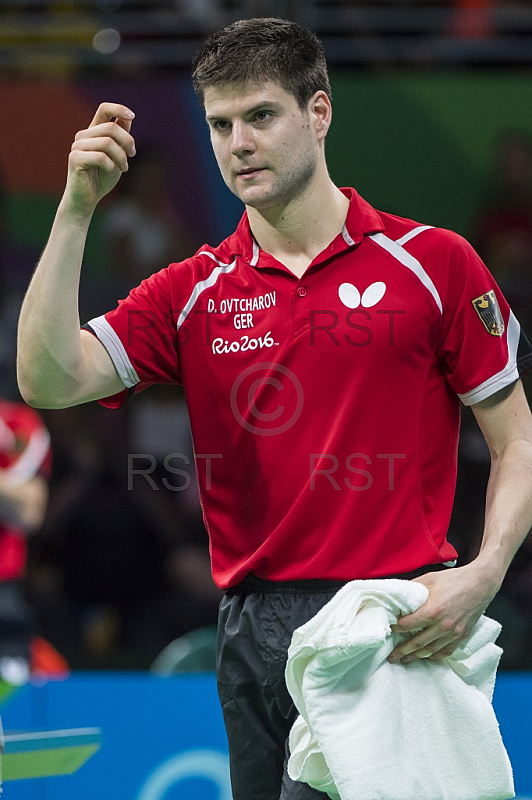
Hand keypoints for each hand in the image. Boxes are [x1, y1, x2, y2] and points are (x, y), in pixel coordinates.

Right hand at [62, 102, 135, 218]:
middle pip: (111, 128)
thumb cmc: (101, 178)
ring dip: (121, 156)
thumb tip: (128, 118)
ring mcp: (77, 147)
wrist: (87, 199)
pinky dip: (111, 165)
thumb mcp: (117, 156)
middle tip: (132, 156)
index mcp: (93, 132)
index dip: (119, 108)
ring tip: (124, 167)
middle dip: (127, 142)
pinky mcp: (75, 159)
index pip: (104, 109)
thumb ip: (121, 138)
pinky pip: (100, 157)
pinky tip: (112, 171)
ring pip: (107, 142)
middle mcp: (83, 136)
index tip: (132, 115)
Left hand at [387, 563, 499, 664]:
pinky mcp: (462, 635)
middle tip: (391, 656)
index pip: (408, 625)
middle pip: (417, 643)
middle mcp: (442, 625)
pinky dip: (435, 657)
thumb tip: (398, 596)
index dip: (396, 629)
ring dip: (416, 657)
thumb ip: (413, 588)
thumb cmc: (454, 579)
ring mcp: (453, 633)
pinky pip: (446, 651)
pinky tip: (426, 657)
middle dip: (402, 650)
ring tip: (405, 660)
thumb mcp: (429, 579)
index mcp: (432, 610)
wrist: (480, 583)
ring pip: (430, 650)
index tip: (389, 630)